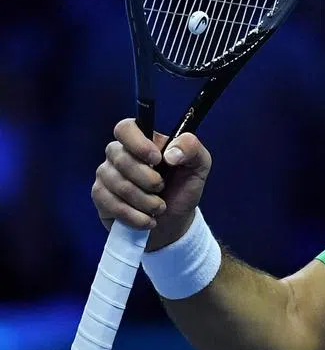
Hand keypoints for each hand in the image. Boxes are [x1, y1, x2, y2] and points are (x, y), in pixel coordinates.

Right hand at [91, 118, 212, 249]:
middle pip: (122, 159)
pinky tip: (148, 219)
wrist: (173, 222)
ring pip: (118, 185)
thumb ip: (192, 149)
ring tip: (159, 207)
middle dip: (149, 180)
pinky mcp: (100, 197)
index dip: (139, 143)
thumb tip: (171, 154)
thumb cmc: (183, 188)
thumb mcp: (199, 166)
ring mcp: (106, 175)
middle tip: (163, 188)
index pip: (125, 128)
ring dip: (146, 201)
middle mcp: (118, 153)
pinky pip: (111, 204)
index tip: (157, 159)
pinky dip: (135, 216)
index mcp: (142, 140)